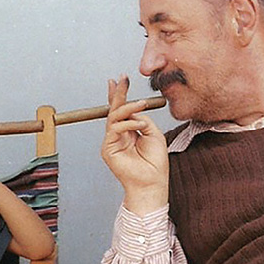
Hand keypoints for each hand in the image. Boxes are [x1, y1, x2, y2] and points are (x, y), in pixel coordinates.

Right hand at [101, 75, 168, 214]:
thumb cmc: (155, 163)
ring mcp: (112, 142)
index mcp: (129, 132)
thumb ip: (143, 120)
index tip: (119, 80)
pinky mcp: (108, 149)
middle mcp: (118, 136)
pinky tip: (139, 125)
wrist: (152, 183)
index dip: (119, 95)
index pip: (121, 111)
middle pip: (114, 110)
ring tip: (140, 103)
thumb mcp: (154, 135)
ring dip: (127, 108)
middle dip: (117, 94)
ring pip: (114, 118)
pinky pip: (115, 130)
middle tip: (121, 79)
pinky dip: (128, 124)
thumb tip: (134, 111)